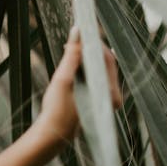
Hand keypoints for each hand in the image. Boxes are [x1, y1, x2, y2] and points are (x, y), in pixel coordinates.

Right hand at [35, 26, 122, 150]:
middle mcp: (113, 96)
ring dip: (88, 57)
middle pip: (106, 63)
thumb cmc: (57, 110)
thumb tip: (76, 32)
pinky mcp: (100, 100)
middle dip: (91, 49)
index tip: (82, 31)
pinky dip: (87, 67)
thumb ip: (72, 55)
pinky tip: (74, 62)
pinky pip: (97, 77)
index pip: (107, 58)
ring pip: (101, 69)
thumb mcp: (63, 79)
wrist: (53, 135)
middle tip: (75, 38)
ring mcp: (108, 99)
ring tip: (72, 48)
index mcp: (109, 92)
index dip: (94, 42)